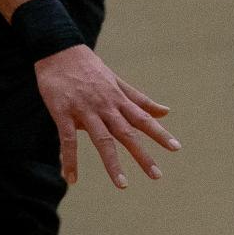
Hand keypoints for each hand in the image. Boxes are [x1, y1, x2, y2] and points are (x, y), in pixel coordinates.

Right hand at [34, 45, 178, 187]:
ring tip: (122, 185)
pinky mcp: (63, 112)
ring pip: (102, 139)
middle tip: (157, 175)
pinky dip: (70, 160)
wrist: (58, 49)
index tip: (175, 148)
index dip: (160, 133)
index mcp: (118, 99)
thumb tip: (166, 112)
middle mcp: (105, 105)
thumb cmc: (89, 67)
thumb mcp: (117, 82)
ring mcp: (84, 109)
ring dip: (112, 163)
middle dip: (142, 155)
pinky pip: (68, 140)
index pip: (143, 118)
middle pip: (127, 133)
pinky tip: (71, 178)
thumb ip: (140, 100)